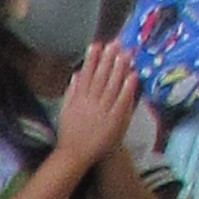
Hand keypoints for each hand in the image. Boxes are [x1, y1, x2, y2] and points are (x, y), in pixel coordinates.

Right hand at [55, 42, 141, 169]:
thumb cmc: (70, 133)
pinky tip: (133, 75)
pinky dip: (127, 88)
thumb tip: (76, 74)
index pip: (85, 75)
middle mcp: (89, 102)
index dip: (92, 59)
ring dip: (119, 69)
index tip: (98, 45)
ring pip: (112, 86)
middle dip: (108, 59)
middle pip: (100, 77)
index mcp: (78, 99)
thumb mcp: (66, 111)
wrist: (75, 155)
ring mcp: (102, 110)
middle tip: (116, 43)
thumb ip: (71, 92)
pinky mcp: (113, 119)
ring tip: (126, 53)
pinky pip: (122, 101)